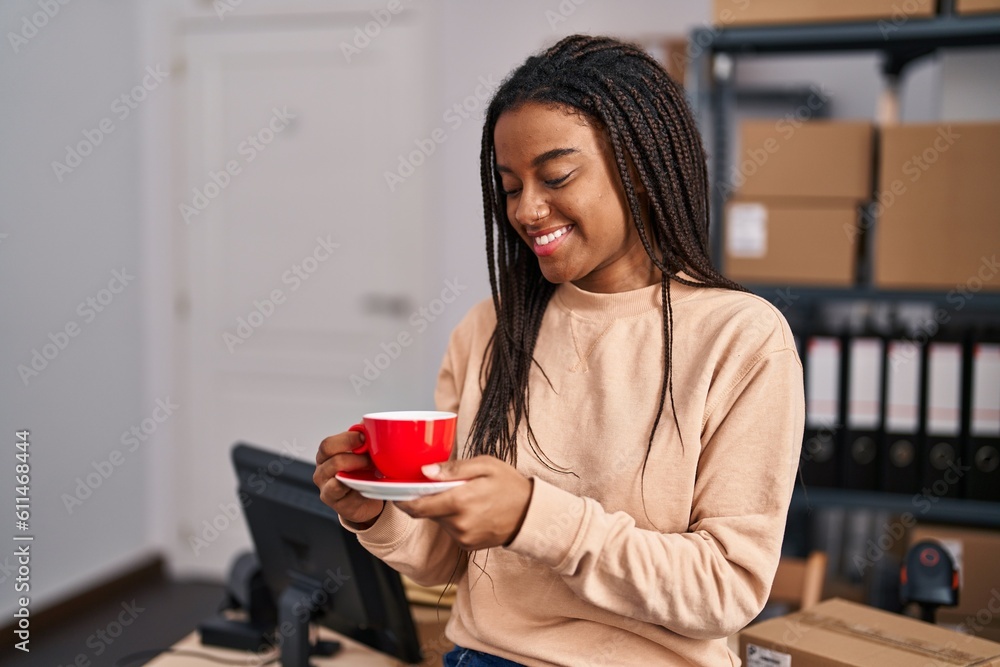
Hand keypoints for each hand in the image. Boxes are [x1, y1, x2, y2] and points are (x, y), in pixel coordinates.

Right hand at [314, 430, 384, 526]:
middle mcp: (322, 470)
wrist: (366, 502)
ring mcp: (325, 486)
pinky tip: (364, 483)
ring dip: (357, 467)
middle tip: (370, 457)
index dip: (348, 439)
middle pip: (328, 454)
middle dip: (353, 452)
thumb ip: (364, 439)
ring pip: (335, 472)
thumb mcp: (363, 455)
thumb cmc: (362, 475)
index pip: (328, 444)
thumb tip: (368, 423)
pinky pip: (339, 490)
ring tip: (372, 469)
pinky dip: (355, 485)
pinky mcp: (333, 501)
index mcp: (326, 455)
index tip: (365, 438)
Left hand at [396, 456, 532, 550]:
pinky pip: (452, 531)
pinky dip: (455, 520)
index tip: (397, 493)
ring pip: (440, 522)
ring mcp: (463, 538)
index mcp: (459, 502)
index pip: (419, 507)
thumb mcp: (485, 465)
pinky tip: (472, 511)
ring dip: (443, 510)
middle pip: (428, 513)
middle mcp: (458, 524)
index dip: (403, 501)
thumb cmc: (510, 485)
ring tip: (465, 497)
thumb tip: (425, 472)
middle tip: (443, 486)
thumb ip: (453, 469)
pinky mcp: (468, 547)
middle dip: (430, 500)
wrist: (533, 514)